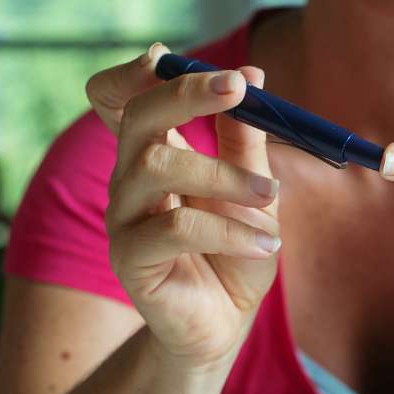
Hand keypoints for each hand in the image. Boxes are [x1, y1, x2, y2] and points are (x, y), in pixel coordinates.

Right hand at [86, 44, 280, 371]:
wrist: (225, 325)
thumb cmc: (235, 255)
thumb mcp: (253, 192)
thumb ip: (246, 141)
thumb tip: (252, 75)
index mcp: (153, 153)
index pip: (121, 95)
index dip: (147, 72)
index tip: (210, 68)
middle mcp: (130, 179)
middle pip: (136, 115)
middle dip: (187, 94)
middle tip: (240, 89)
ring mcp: (124, 218)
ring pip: (156, 167)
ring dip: (224, 175)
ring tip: (272, 198)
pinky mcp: (130, 259)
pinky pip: (175, 228)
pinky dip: (229, 230)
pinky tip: (266, 244)